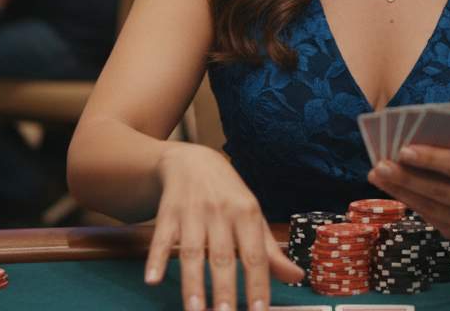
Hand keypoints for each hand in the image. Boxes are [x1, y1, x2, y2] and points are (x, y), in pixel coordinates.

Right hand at [146, 144, 301, 310]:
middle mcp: (220, 213)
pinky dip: (155, 259)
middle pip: (222, 256)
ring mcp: (192, 213)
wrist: (193, 161)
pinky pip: (161, 239)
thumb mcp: (253, 217)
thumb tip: (298, 278)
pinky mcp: (167, 213)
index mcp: (246, 214)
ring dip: (192, 283)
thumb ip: (271, 251)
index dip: (258, 284)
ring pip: (191, 251)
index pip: (255, 255)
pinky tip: (152, 280)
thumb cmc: (229, 196)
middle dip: (224, 289)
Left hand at [367, 144, 449, 241]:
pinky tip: (391, 188)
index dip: (430, 158)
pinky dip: (407, 201)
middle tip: (379, 165)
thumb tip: (407, 147)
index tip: (402, 150)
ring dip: (399, 191)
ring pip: (429, 207)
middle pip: (439, 191)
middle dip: (406, 178)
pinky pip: (428, 217)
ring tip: (377, 176)